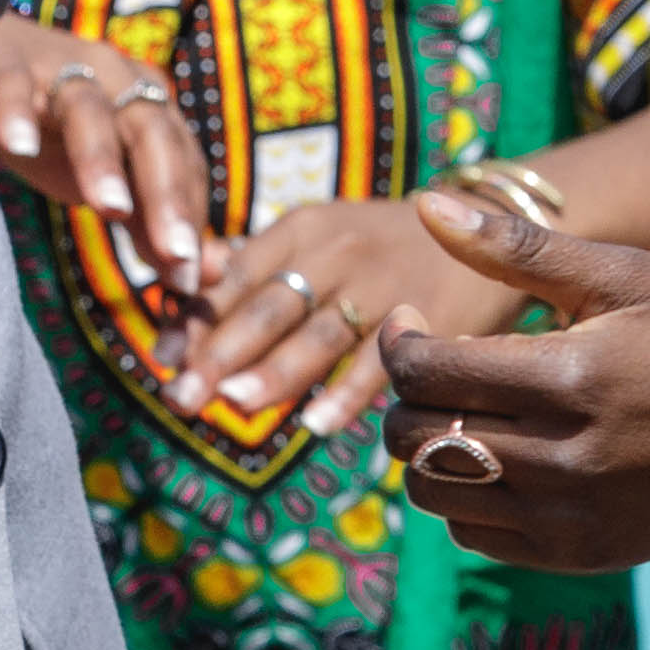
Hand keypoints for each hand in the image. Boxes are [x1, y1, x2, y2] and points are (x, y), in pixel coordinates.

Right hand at [0, 18, 207, 284]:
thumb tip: (197, 283)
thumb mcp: (104, 181)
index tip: (189, 277)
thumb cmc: (54, 131)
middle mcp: (113, 78)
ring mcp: (57, 68)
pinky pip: (13, 87)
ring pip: (87, 109)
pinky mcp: (1, 66)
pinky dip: (17, 113)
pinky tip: (21, 149)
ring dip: (101, 158)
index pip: (182, 160)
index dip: (189, 215)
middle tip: (175, 254)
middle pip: (149, 131)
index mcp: (147, 105)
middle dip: (166, 192)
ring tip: (110, 210)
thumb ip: (149, 227)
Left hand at [167, 198, 527, 440]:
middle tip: (181, 396)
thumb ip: (252, 265)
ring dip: (277, 372)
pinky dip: (348, 394)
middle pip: (271, 306)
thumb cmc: (381, 245)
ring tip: (236, 405)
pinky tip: (314, 425)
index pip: (237, 274)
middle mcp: (339, 250)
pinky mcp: (429, 315)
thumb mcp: (318, 236)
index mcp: (302, 229)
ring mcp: (385, 284)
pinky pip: (381, 361)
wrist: (489, 224)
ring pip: (321, 333)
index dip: (196, 317)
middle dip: (221, 352)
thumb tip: (176, 290)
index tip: (160, 358)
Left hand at [379, 191, 649, 569]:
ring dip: (427, 450)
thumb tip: (424, 204)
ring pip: (435, 494)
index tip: (412, 322)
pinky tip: (499, 453)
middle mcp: (569, 460)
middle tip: (432, 365)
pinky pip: (477, 535)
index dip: (399, 342)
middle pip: (418, 438)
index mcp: (574, 378)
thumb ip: (518, 246)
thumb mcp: (625, 273)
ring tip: (464, 410)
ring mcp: (575, 518)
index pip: (427, 372)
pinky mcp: (582, 554)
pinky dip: (465, 496)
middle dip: (405, 396)